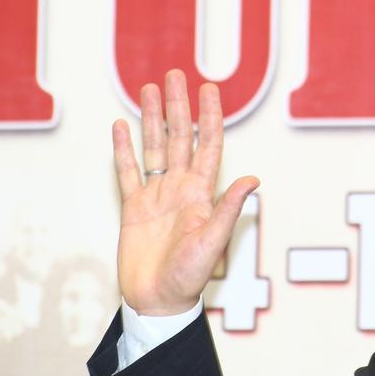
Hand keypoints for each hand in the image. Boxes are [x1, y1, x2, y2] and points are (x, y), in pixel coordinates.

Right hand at [112, 69, 258, 315]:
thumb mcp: (213, 241)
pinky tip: (120, 126)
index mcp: (202, 193)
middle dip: (178, 106)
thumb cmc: (190, 276)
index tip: (210, 88)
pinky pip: (127, 172)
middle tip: (175, 74)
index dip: (210, 116)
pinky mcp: (133, 208)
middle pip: (179, 137)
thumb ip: (228, 208)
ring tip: (148, 89)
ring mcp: (156, 196)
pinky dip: (123, 149)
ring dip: (152, 118)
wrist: (158, 301)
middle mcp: (180, 188)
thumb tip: (253, 179)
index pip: (208, 144)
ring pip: (154, 147)